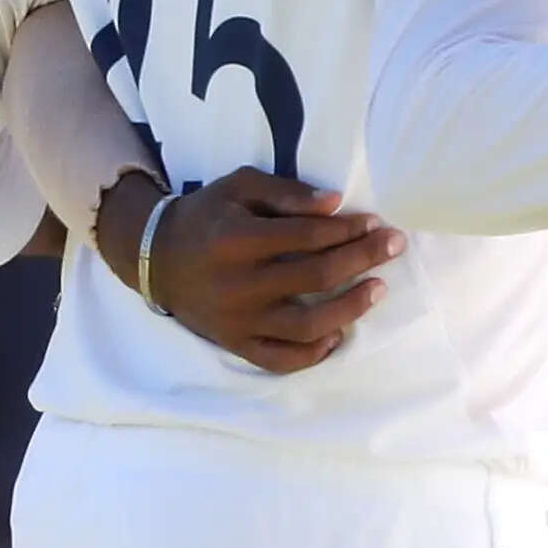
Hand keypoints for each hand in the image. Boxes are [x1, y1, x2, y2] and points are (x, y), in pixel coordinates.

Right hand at [92, 167, 404, 373]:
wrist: (153, 257)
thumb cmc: (207, 215)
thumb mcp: (239, 187)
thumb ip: (287, 193)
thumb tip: (335, 203)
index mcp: (237, 239)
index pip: (308, 236)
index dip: (349, 229)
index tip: (376, 223)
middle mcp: (237, 284)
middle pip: (315, 277)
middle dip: (363, 259)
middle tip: (394, 246)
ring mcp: (236, 320)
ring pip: (304, 326)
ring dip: (350, 309)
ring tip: (378, 289)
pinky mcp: (234, 343)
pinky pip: (279, 360)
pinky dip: (313, 353)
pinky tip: (338, 335)